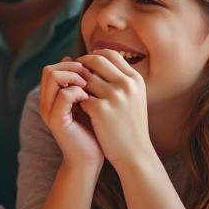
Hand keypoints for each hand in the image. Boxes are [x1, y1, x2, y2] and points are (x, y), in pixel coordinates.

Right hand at [39, 58, 103, 172]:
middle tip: (89, 76)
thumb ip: (83, 88)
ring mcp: (49, 112)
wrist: (89, 160)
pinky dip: (78, 91)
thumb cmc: (92, 132)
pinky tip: (90, 98)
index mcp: (51, 99)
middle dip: (71, 67)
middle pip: (49, 70)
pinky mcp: (57, 121)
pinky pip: (64, 95)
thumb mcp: (87, 105)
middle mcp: (46, 103)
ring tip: (88, 85)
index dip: (70, 65)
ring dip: (73, 76)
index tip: (89, 72)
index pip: (52, 69)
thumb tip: (86, 65)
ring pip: (52, 77)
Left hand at [76, 49, 155, 168]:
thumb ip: (120, 80)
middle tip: (73, 74)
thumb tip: (97, 60)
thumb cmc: (131, 126)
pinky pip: (80, 96)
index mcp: (135, 79)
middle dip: (81, 65)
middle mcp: (127, 84)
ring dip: (77, 83)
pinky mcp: (101, 110)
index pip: (110, 54)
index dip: (94, 56)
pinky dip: (76, 100)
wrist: (135, 153)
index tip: (85, 63)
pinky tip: (75, 106)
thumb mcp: (134, 98)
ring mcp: (115, 96)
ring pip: (85, 78)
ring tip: (74, 91)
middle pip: (96, 61)